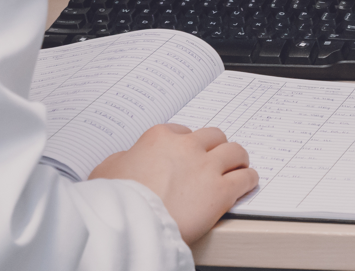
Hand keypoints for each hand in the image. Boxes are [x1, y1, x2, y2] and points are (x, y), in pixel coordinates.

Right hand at [90, 124, 257, 243]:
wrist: (130, 223)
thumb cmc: (115, 200)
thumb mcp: (106, 170)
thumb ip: (123, 159)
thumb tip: (127, 160)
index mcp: (160, 138)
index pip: (182, 132)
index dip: (187, 144)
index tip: (189, 153)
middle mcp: (187, 147)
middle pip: (213, 137)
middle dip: (215, 147)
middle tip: (217, 157)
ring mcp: (207, 168)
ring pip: (235, 152)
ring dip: (237, 159)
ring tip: (239, 166)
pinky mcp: (221, 191)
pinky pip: (245, 178)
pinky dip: (248, 179)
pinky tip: (247, 183)